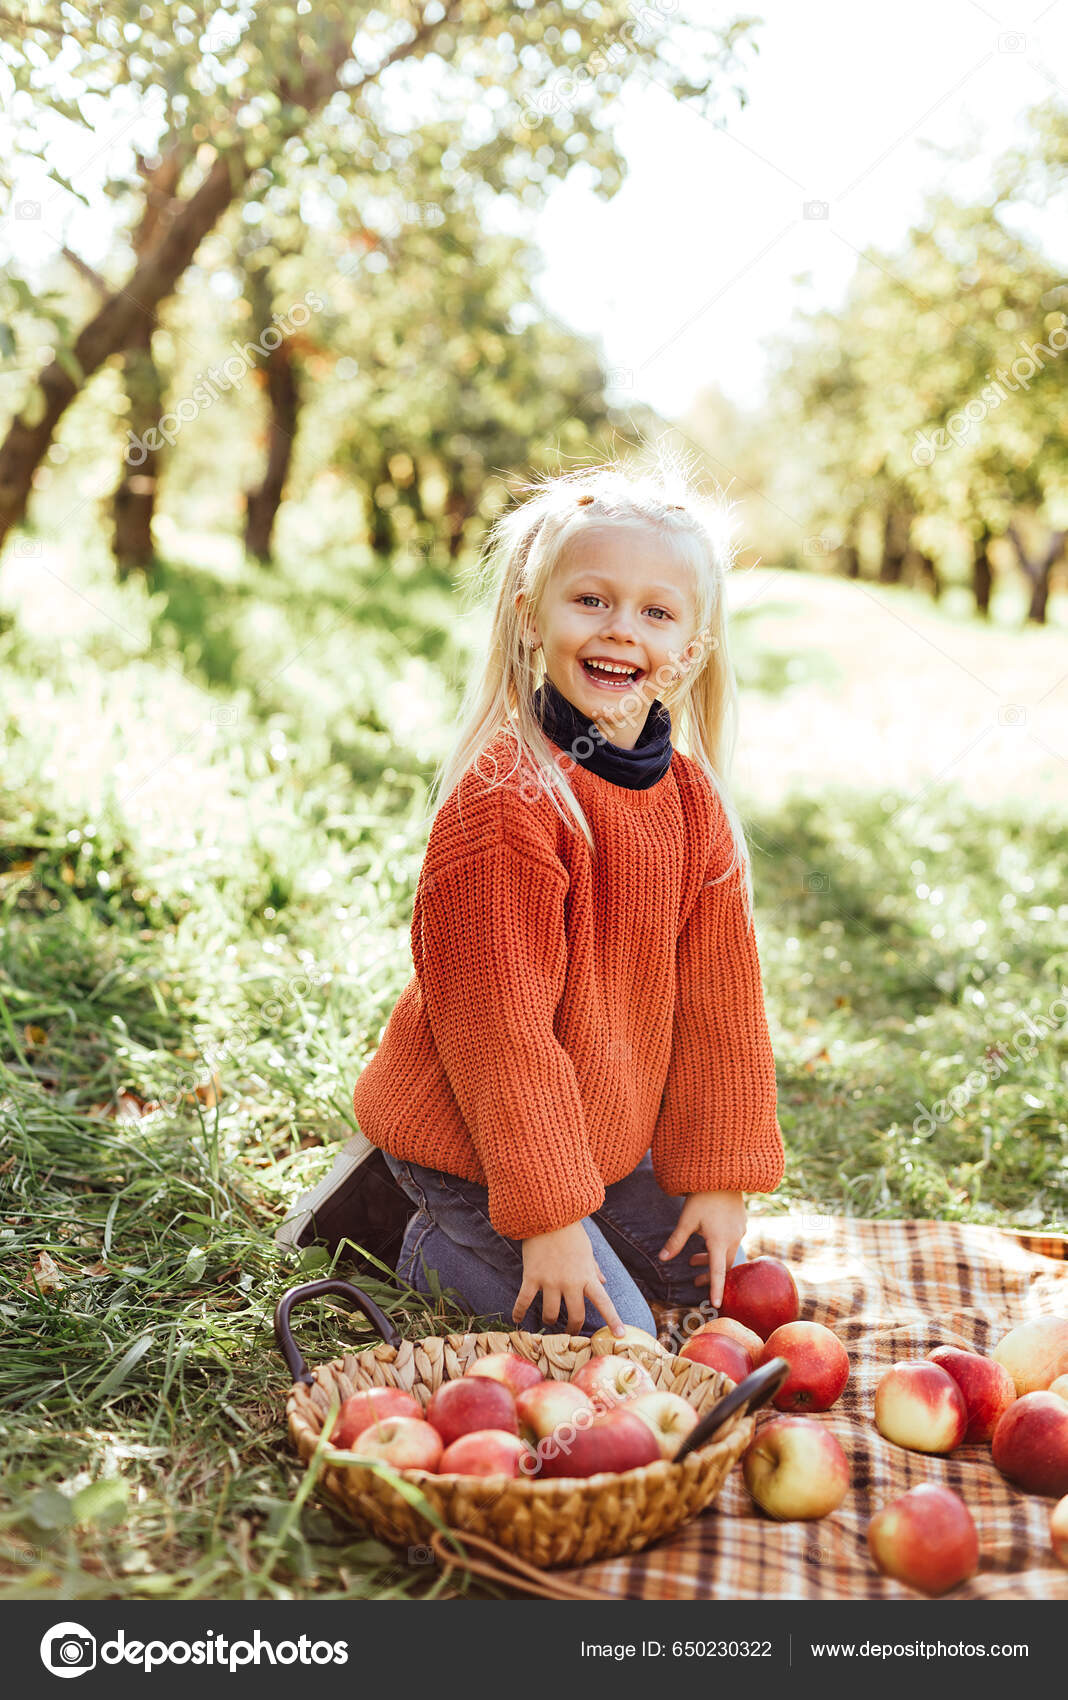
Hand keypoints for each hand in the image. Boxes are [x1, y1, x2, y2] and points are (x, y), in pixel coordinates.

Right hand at [514, 1222, 625, 1336]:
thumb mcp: (587, 1251)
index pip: (604, 1302)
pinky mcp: (532, 1277)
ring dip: (549, 1321)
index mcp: (587, 1276)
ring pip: (550, 1314)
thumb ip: (594, 1269)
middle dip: (573, 1328)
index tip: (620, 1335)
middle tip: (570, 1332)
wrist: (548, 1215)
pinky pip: (524, 1301)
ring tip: (548, 1321)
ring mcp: (550, 1281)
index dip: (613, 1320)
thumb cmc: (570, 1233)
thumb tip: (604, 1282)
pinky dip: (519, 1312)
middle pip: (576, 1316)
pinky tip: (517, 1319)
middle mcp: (571, 1282)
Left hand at [658, 1190, 745, 1307]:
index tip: (716, 1305)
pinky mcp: (741, 1222)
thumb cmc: (702, 1195)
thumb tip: (662, 1259)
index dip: (717, 1289)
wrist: (723, 1173)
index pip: (718, 1272)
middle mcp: (733, 1238)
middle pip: (723, 1265)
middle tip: (694, 1281)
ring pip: (727, 1253)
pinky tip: (706, 1239)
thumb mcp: (686, 1219)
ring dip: (711, 1259)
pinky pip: (732, 1241)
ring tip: (692, 1260)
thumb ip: (676, 1241)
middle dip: (709, 1275)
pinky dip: (718, 1247)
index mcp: (719, 1241)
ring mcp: (740, 1230)